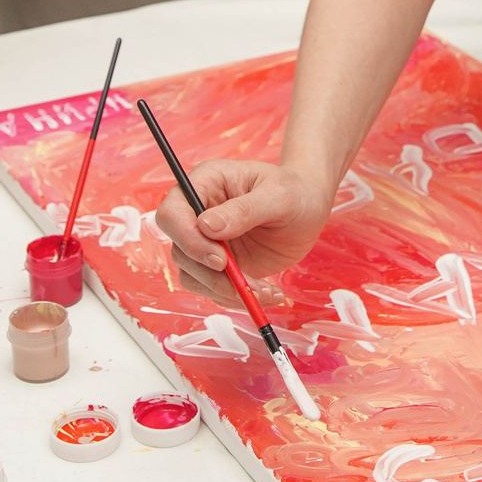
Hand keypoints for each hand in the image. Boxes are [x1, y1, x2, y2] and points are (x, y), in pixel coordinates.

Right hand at [154, 159, 333, 279]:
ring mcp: (207, 241)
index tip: (220, 259)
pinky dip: (237, 298)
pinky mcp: (219, 265)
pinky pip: (213, 289)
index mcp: (206, 184)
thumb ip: (244, 210)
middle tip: (247, 284)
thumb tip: (207, 226)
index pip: (172, 214)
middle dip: (212, 275)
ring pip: (193, 276)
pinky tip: (268, 293)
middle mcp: (198, 213)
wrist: (309, 208)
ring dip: (225, 291)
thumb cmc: (295, 192)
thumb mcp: (278, 196)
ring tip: (266, 291)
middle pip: (180, 251)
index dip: (188, 240)